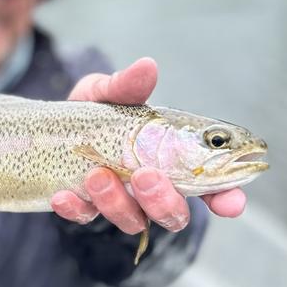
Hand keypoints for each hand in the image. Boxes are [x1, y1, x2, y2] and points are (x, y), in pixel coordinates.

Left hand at [51, 57, 246, 233]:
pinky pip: (84, 218)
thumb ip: (128, 85)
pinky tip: (64, 195)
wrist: (54, 125)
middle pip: (173, 214)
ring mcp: (119, 201)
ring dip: (117, 203)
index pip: (209, 185)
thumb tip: (147, 66)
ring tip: (97, 174)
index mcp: (170, 159)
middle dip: (163, 201)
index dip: (225, 197)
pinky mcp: (86, 207)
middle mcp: (150, 187)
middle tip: (145, 175)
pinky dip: (76, 209)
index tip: (231, 203)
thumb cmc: (98, 110)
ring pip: (132, 220)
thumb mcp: (110, 93)